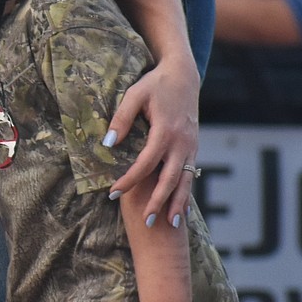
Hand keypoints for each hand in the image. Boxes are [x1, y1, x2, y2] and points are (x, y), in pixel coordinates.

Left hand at [106, 56, 199, 225]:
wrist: (184, 76)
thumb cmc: (154, 84)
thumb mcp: (134, 95)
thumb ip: (121, 119)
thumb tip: (108, 144)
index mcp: (165, 131)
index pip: (145, 163)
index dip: (129, 180)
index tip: (112, 193)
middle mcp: (182, 142)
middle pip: (169, 179)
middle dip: (158, 202)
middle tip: (147, 222)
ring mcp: (191, 146)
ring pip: (184, 181)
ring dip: (177, 203)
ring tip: (170, 226)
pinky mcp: (193, 148)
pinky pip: (190, 175)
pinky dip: (186, 193)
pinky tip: (181, 211)